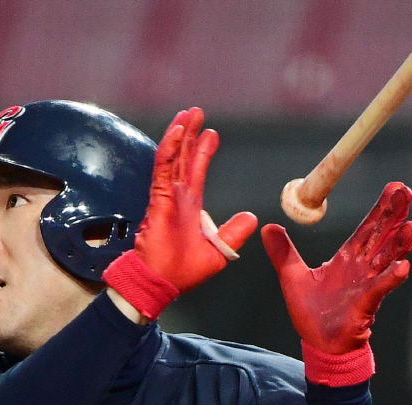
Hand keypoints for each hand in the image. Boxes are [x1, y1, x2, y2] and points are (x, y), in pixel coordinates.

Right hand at [103, 108, 256, 318]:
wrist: (159, 284)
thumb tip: (252, 217)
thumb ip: (233, 233)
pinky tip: (177, 132)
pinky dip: (169, 150)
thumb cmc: (181, 274)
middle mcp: (178, 199)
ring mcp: (167, 197)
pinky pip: (164, 169)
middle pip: (185, 159)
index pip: (197, 172)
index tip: (212, 133)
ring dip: (180, 135)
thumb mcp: (218, 253)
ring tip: (188, 114)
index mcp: (190, 210)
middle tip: (196, 113)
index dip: (203, 152)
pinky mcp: (158, 200)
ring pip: (174, 158)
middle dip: (191, 135)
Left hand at [261, 182, 411, 353]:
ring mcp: (366, 285)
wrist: (317, 342)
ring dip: (399, 243)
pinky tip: (402, 266)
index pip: (367, 228)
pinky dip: (391, 278)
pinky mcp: (365, 305)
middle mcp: (362, 268)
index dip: (380, 208)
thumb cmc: (311, 312)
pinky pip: (380, 289)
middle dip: (394, 215)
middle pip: (382, 236)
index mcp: (347, 259)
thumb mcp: (292, 277)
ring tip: (411, 226)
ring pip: (387, 260)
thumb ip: (283, 253)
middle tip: (404, 191)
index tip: (393, 187)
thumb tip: (268, 227)